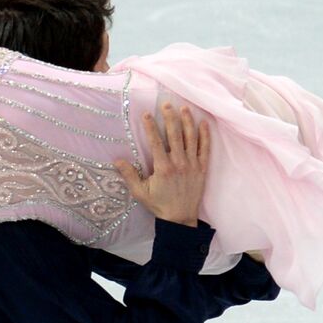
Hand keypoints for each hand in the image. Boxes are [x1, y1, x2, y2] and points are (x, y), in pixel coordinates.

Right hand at [115, 102, 210, 226]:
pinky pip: (205, 148)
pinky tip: (203, 123)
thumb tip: (116, 160)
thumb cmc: (159, 205)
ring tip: (184, 108)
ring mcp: (192, 164)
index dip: (151, 126)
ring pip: (190, 138)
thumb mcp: (140, 193)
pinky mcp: (202, 168)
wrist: (181, 218)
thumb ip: (129, 175)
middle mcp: (178, 163)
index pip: (156, 141)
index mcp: (163, 168)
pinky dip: (205, 135)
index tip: (146, 114)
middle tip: (167, 104)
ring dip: (187, 121)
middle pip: (175, 135)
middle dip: (170, 117)